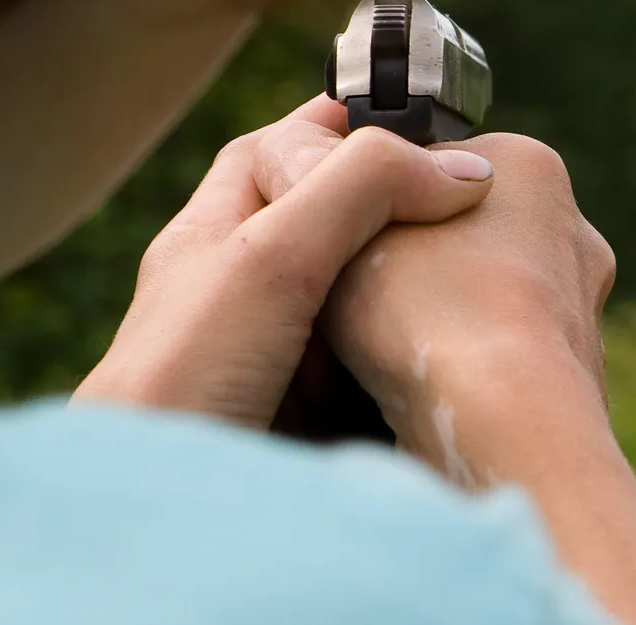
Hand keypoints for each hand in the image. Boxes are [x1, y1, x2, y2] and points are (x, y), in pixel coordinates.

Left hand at [71, 96, 497, 429]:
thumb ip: (362, 188)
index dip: (341, 125)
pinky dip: (402, 357)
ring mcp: (275, 354)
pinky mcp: (308, 415)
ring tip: (472, 273)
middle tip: (464, 207)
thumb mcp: (275, 253)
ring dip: (404, 291)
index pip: (278, 148)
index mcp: (218, 232)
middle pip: (327, 222)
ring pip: (355, 298)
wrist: (163, 514)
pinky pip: (365, 367)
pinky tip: (443, 353)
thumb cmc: (188, 370)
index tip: (418, 121)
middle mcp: (245, 286)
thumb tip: (466, 172)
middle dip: (392, 213)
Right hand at [317, 133, 616, 472]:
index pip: (431, 171)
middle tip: (363, 310)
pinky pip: (502, 370)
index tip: (343, 246)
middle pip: (462, 240)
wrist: (500, 422)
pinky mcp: (581, 385)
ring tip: (388, 364)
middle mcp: (573, 229)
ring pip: (482, 309)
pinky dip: (468, 381)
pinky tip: (427, 400)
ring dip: (441, 329)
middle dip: (416, 273)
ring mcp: (584, 311)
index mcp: (528, 163)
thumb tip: (344, 200)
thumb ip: (350, 191)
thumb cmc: (422, 307)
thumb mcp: (352, 211)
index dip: (375, 208)